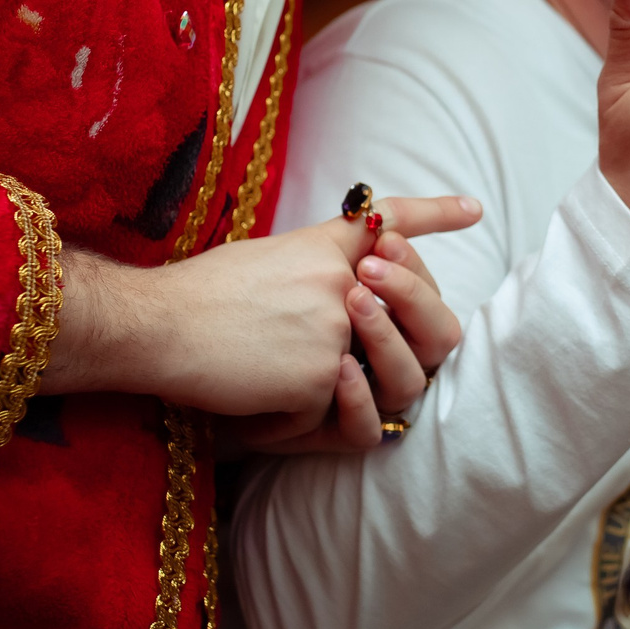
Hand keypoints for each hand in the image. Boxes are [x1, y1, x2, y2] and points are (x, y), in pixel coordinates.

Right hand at [50, 196, 478, 426]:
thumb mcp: (265, 261)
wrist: (156, 325)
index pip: (391, 218)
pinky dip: (286, 418)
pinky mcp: (325, 374)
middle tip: (346, 355)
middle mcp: (345, 279)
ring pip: (368, 377)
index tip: (474, 210)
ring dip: (337, 388)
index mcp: (326, 247)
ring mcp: (341, 327)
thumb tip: (351, 300)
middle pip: (401, 318)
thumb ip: (316, 273)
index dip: (435, 213)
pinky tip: (248, 395)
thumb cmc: (195, 299)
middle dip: (393, 340)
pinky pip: (326, 414)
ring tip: (281, 377)